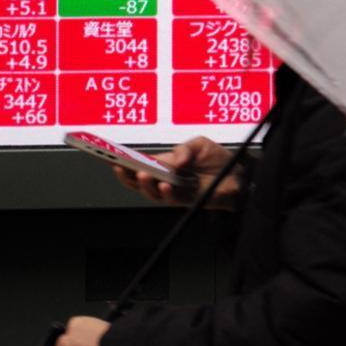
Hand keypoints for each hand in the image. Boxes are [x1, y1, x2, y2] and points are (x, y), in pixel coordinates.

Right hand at [113, 136, 243, 210]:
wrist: (239, 173)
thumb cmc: (217, 158)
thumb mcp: (199, 144)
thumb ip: (183, 150)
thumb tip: (171, 163)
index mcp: (164, 164)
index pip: (139, 164)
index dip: (122, 161)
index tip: (106, 155)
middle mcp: (165, 178)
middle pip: (138, 181)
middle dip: (126, 174)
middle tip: (119, 165)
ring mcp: (174, 191)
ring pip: (151, 192)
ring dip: (144, 184)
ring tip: (143, 174)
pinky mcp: (186, 200)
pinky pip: (171, 199)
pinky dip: (166, 192)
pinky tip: (166, 185)